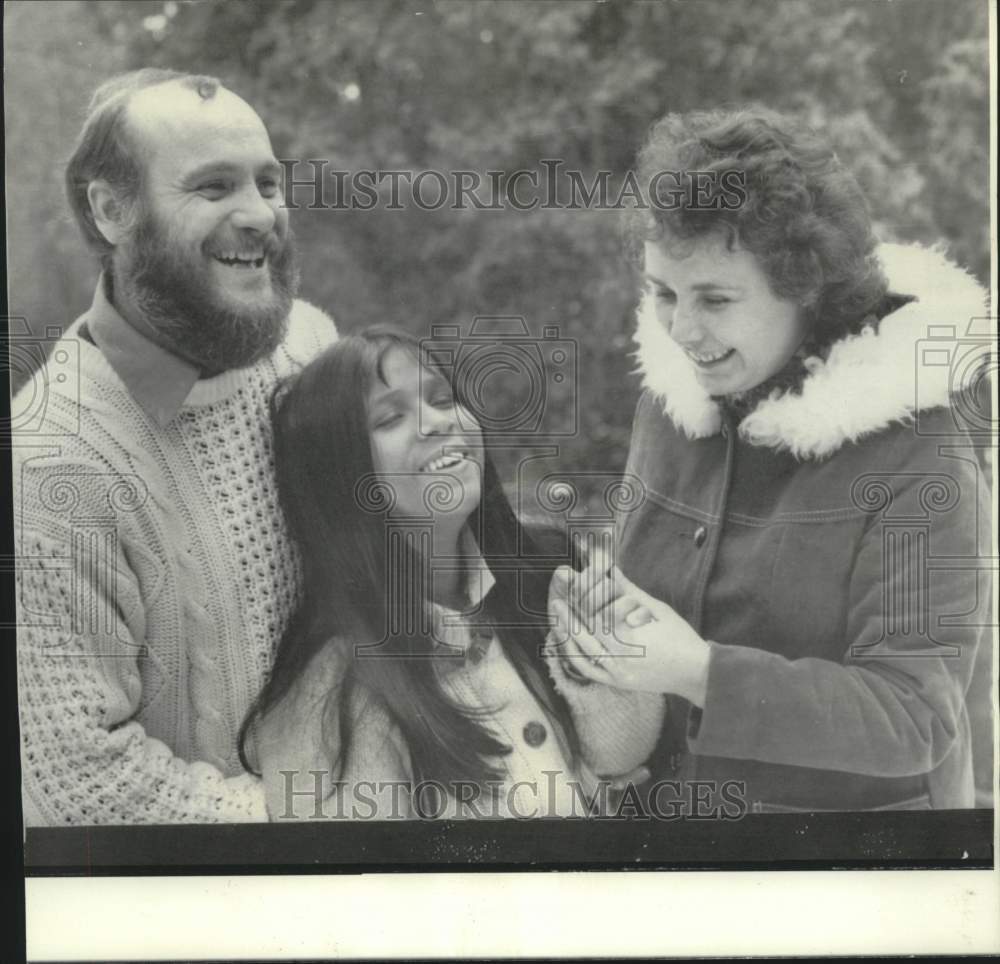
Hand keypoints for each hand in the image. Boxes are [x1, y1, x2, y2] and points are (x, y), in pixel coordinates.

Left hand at [547, 560, 710, 704]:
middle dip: (569, 610)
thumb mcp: (656, 608)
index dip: (582, 593)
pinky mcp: (616, 682)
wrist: (696, 673)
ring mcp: (616, 672)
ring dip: (567, 630)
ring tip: (557, 613)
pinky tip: (566, 640)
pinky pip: (588, 670)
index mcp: (631, 634)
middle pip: (586, 629)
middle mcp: (620, 655)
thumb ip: (628, 590)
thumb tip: (610, 568)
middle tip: (556, 595)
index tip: (571, 579)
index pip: (597, 610)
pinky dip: (574, 655)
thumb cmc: (680, 637)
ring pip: (582, 649)